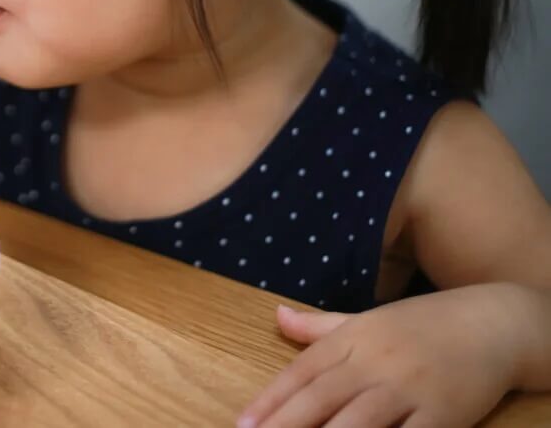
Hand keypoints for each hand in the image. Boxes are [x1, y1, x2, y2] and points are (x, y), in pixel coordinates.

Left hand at [238, 286, 522, 426]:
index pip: (301, 372)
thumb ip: (319, 326)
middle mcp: (374, 361)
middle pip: (320, 398)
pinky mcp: (443, 413)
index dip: (270, 400)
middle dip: (285, 423)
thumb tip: (277, 316)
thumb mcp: (366, 318)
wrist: (491, 322)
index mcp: (351, 339)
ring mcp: (408, 388)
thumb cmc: (422, 324)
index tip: (242, 423)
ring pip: (359, 420)